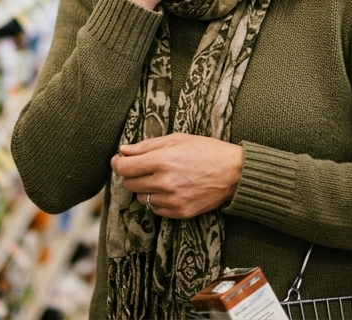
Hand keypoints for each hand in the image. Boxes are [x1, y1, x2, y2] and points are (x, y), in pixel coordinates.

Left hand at [110, 133, 243, 218]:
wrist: (234, 173)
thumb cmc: (206, 150)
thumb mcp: (177, 139)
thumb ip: (147, 146)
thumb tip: (123, 151)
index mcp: (163, 160)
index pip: (124, 168)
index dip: (117, 163)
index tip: (119, 160)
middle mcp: (165, 182)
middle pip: (129, 183)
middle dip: (132, 174)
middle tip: (144, 167)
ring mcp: (172, 200)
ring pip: (140, 198)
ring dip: (145, 188)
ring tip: (161, 179)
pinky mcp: (180, 212)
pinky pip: (155, 209)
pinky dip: (157, 200)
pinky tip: (170, 190)